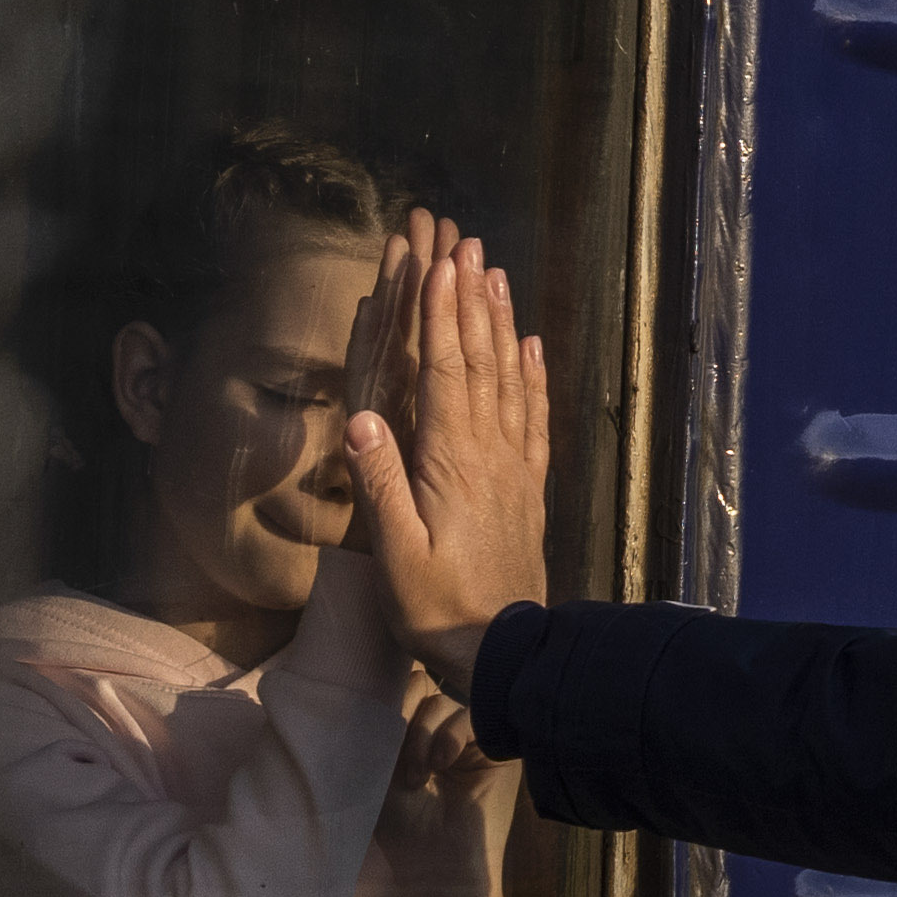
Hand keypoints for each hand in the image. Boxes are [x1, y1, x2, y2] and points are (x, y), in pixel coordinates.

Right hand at [342, 218, 549, 647]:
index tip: (440, 265)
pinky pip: (534, 418)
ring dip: (502, 325)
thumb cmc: (437, 607)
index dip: (441, 316)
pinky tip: (533, 347)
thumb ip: (380, 483)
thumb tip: (362, 417)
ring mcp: (515, 467)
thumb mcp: (394, 553)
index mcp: (452, 461)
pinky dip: (534, 376)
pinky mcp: (529, 487)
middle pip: (479, 361)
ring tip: (497, 277)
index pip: (445, 372)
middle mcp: (490, 452)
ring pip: (511, 379)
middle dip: (471, 301)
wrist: (504, 650)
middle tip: (468, 246)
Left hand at [379, 675, 513, 896]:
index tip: (377, 741)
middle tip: (399, 764)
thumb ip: (386, 727)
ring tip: (417, 778)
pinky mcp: (496, 750)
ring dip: (422, 735)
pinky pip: (472, 717)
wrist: (436, 871)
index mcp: (415, 734)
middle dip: (404, 719)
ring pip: (444, 701)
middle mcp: (445, 731)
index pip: (403, 689)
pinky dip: (450, 735)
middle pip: (422, 686)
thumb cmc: (403, 830)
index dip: (389, 704)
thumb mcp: (382, 771)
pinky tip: (440, 765)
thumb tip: (394, 681)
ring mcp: (472, 739)